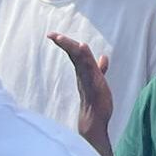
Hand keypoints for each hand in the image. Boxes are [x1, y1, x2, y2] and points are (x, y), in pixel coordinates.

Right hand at [49, 33, 112, 153]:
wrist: (96, 121)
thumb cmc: (97, 102)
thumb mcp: (99, 81)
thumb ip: (100, 69)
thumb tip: (103, 57)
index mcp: (84, 72)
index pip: (75, 54)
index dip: (67, 43)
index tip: (54, 35)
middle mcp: (83, 74)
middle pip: (74, 54)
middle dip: (64, 43)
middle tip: (51, 34)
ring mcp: (87, 79)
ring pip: (79, 60)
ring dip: (71, 48)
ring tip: (61, 38)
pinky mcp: (93, 85)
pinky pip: (88, 69)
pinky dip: (84, 58)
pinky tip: (82, 49)